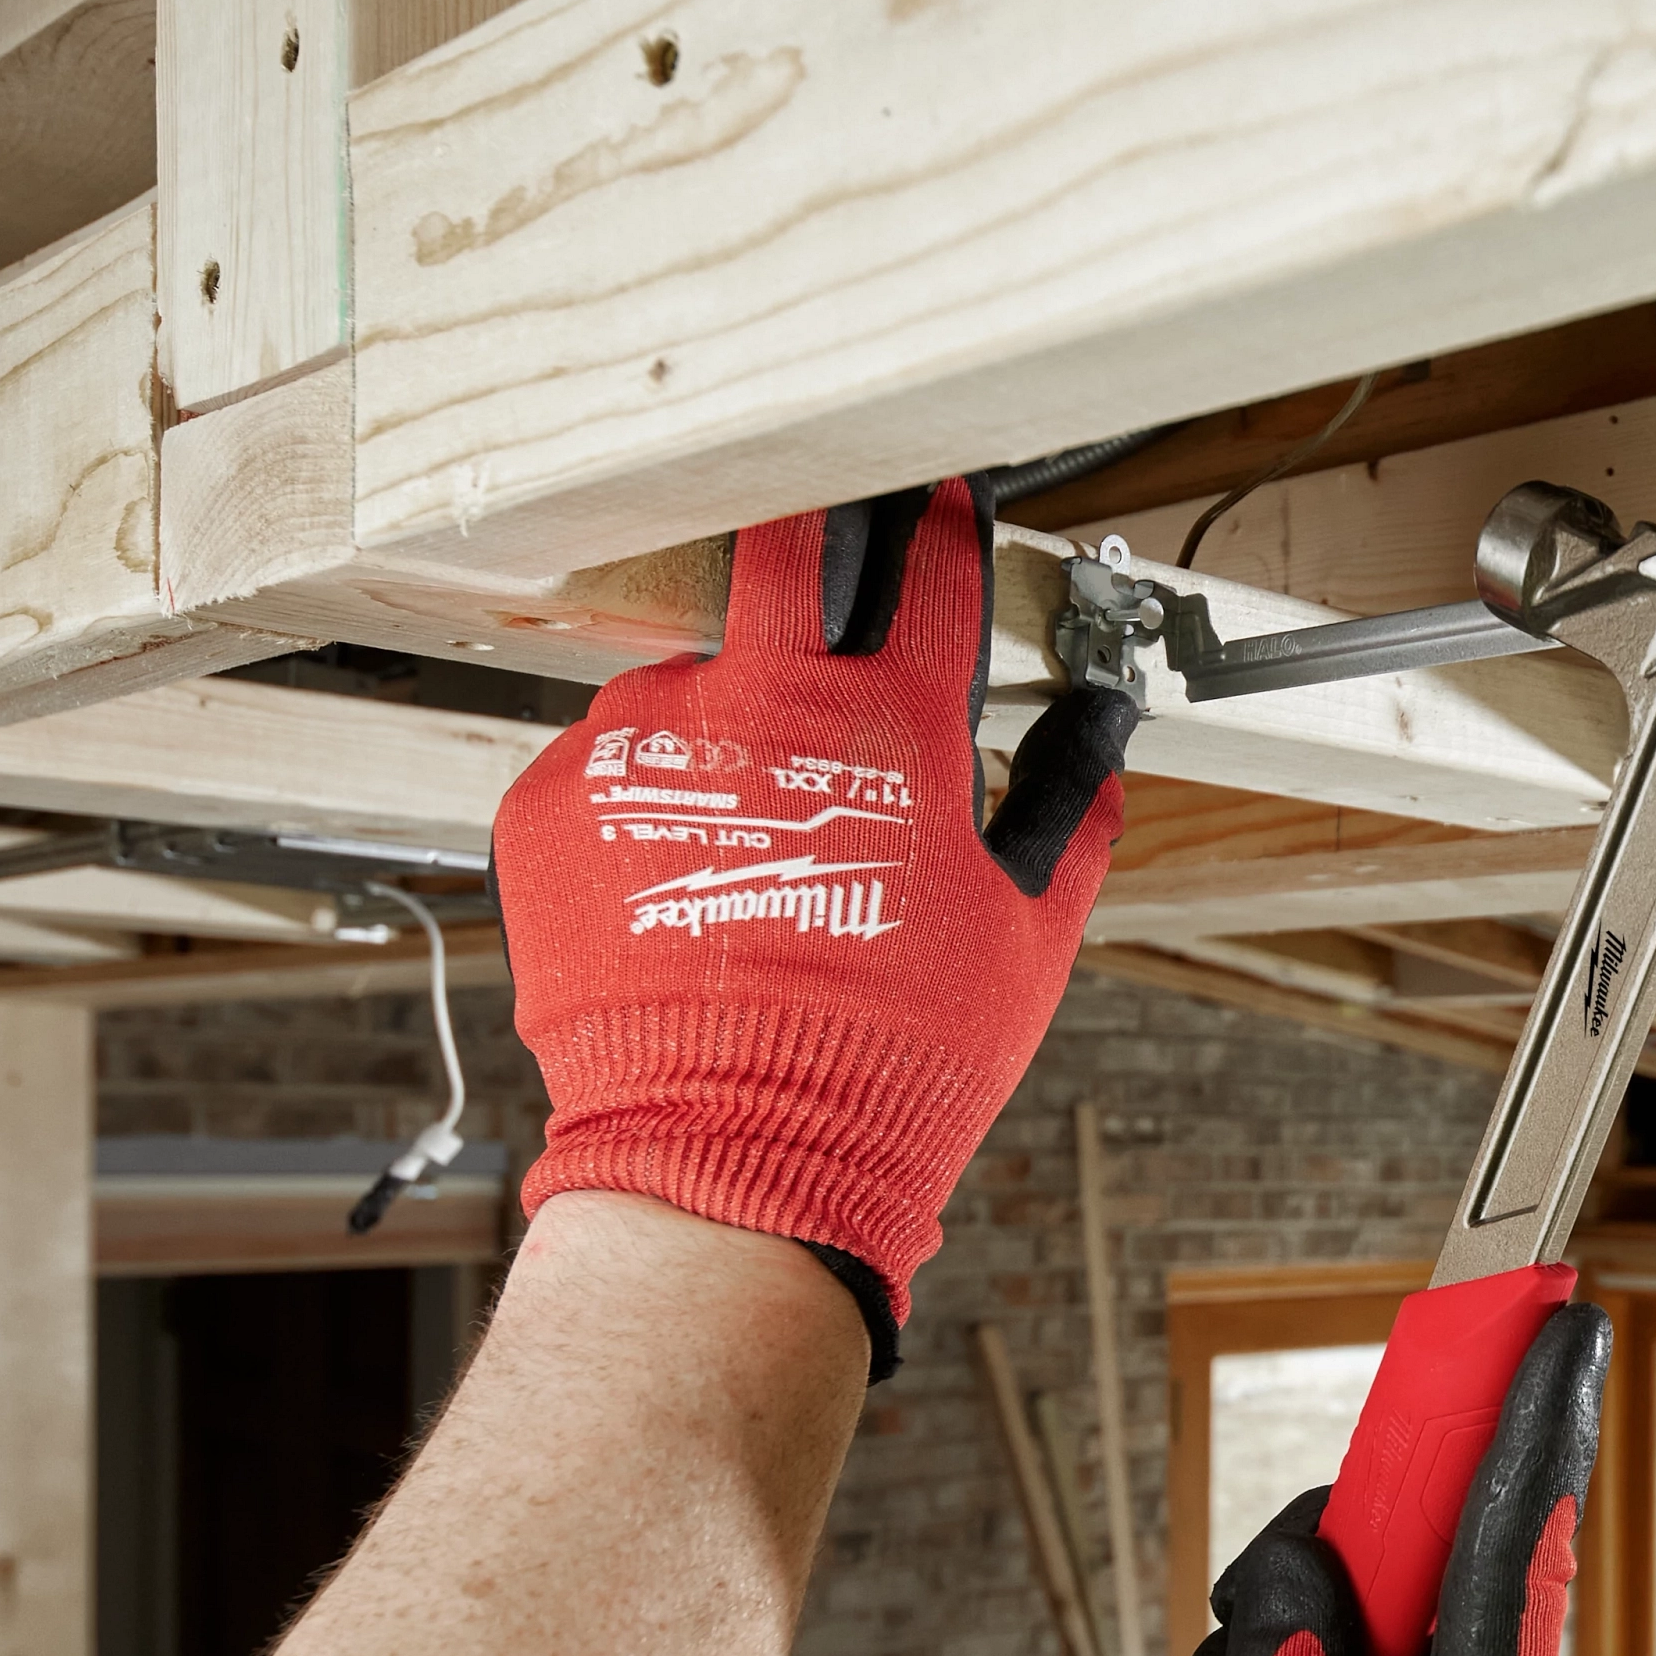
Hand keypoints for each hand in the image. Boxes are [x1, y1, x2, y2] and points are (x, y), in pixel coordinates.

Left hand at [496, 484, 1135, 1358]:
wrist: (734, 1157)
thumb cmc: (894, 1059)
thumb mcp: (1027, 937)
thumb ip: (1073, 804)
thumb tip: (1103, 723)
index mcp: (896, 727)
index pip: (931, 564)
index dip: (945, 518)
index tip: (941, 499)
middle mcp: (761, 701)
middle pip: (786, 542)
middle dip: (820, 526)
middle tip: (834, 548)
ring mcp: (645, 740)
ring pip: (691, 672)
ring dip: (725, 710)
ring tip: (746, 823)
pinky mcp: (553, 797)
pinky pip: (610, 759)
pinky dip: (648, 795)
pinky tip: (679, 875)